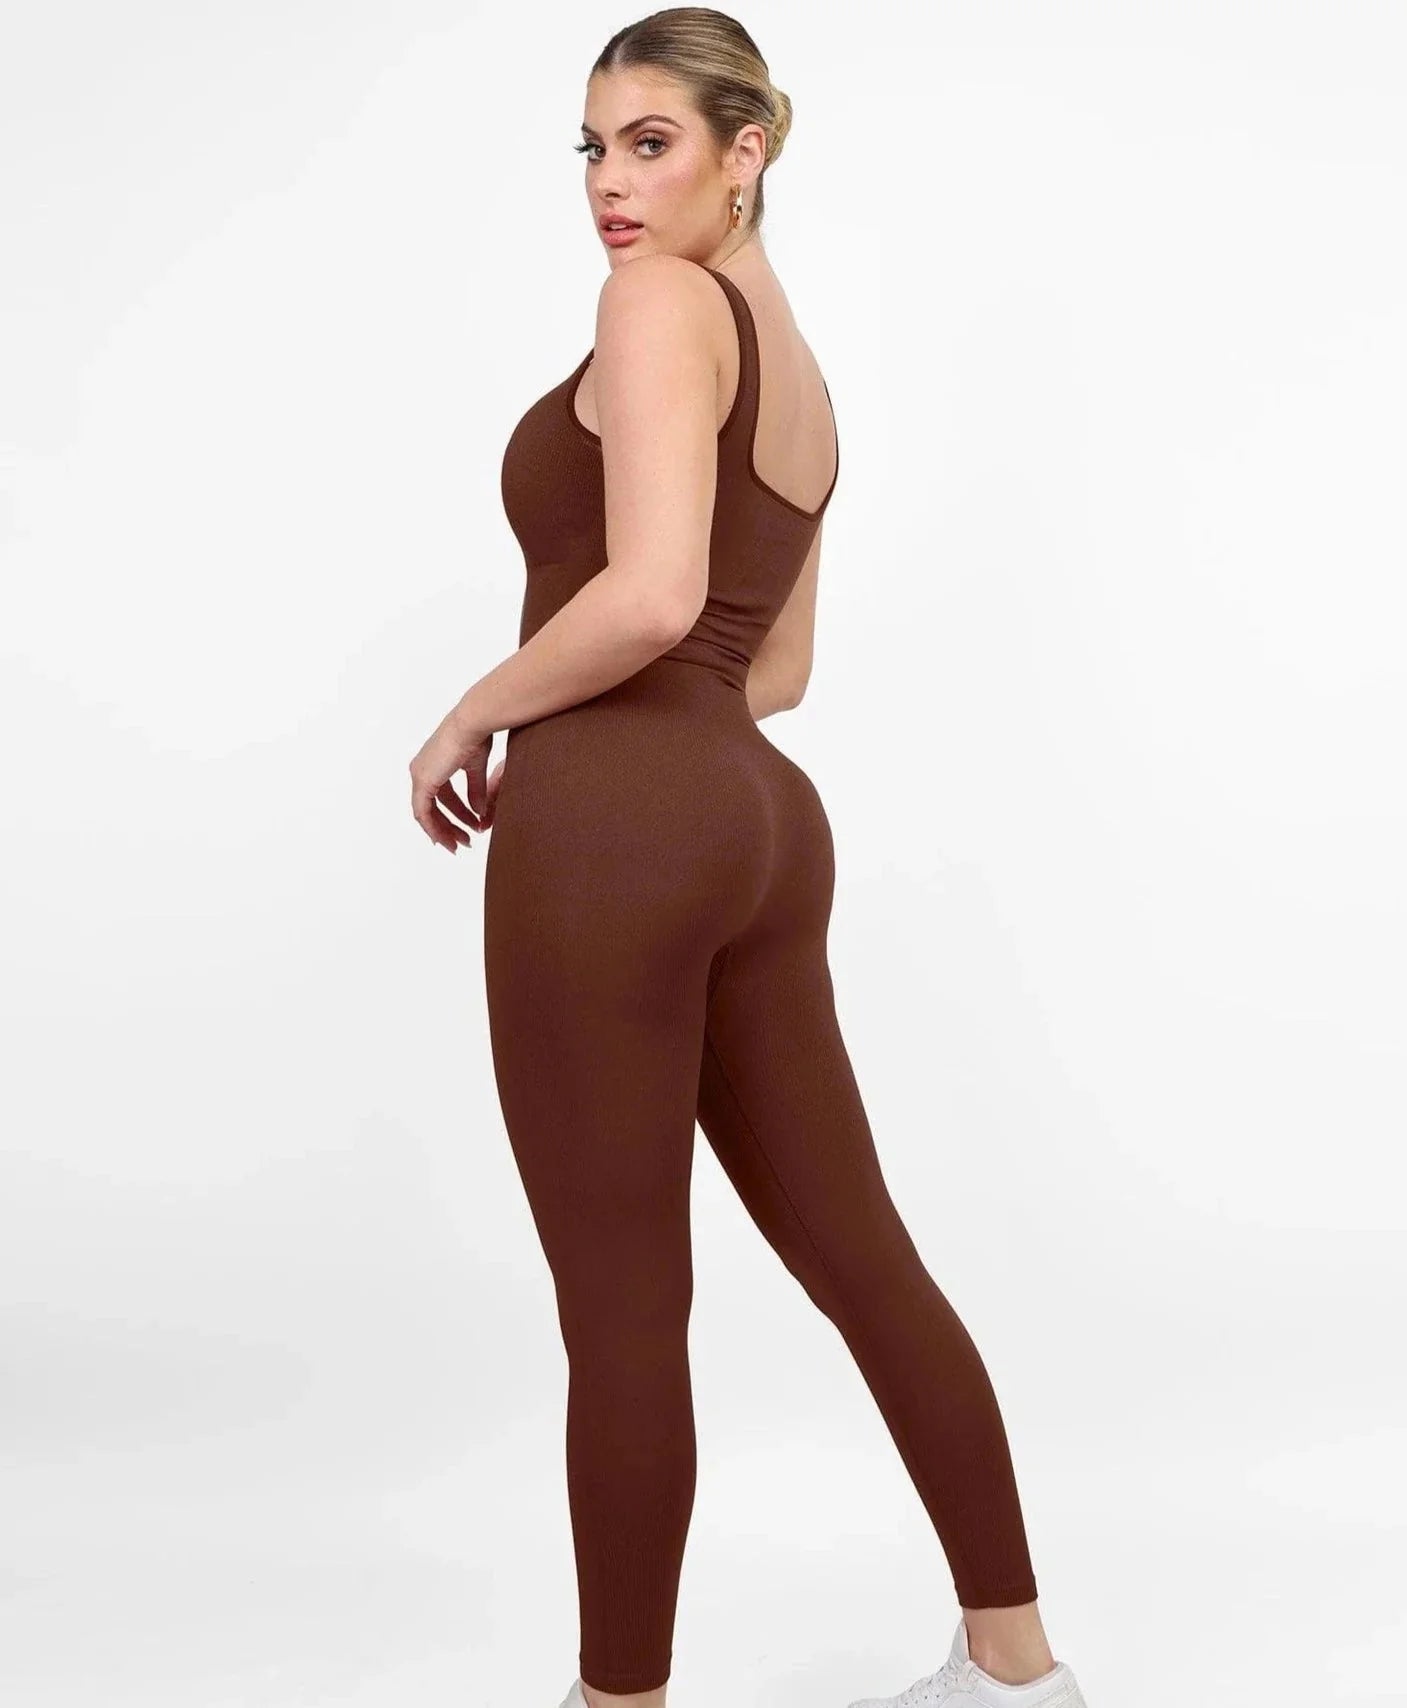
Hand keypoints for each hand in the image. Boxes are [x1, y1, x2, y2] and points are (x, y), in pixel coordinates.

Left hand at [409, 709, 501, 853]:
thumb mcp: (476, 768)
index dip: (452, 816)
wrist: (473, 722)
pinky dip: (435, 827)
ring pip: (426, 814)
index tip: (465, 828)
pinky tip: (450, 836)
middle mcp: (422, 769)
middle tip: (464, 842)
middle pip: (432, 808)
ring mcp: (420, 775)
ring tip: (461, 843)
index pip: (439, 797)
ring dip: (444, 831)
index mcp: (433, 763)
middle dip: (449, 827)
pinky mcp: (423, 780)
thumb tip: (479, 812)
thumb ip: (476, 791)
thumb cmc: (476, 734)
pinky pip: (423, 813)